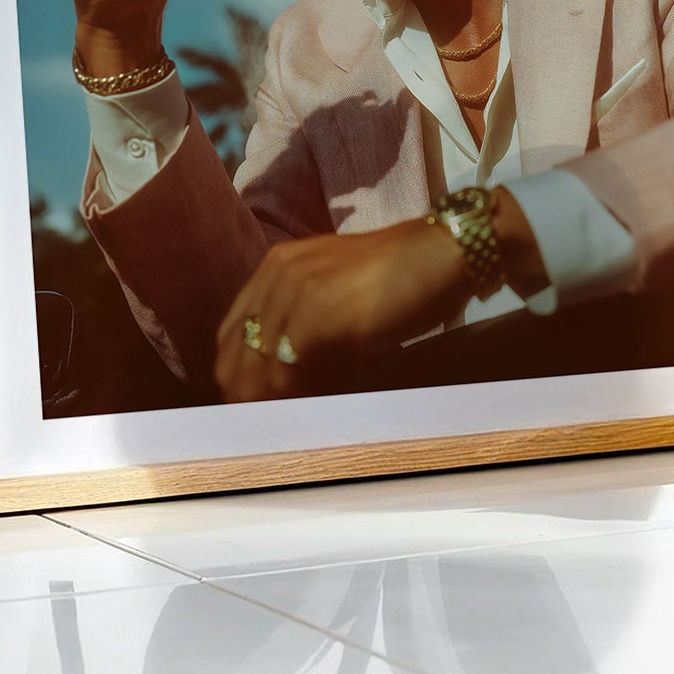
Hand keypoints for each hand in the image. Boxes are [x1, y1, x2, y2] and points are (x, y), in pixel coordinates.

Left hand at [214, 219, 472, 401]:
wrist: (443, 252)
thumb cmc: (400, 277)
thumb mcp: (336, 288)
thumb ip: (303, 320)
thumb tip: (283, 381)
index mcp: (276, 266)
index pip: (230, 334)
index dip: (239, 375)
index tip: (257, 405)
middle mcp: (279, 276)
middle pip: (239, 357)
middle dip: (255, 396)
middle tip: (282, 420)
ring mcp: (300, 293)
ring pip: (268, 372)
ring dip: (288, 399)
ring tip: (314, 408)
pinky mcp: (324, 314)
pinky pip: (300, 374)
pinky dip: (313, 394)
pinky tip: (334, 395)